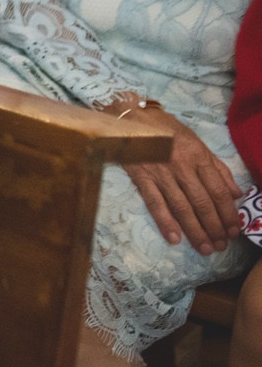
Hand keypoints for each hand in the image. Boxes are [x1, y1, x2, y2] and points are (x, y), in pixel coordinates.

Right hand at [120, 108, 243, 254]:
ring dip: (195, 230)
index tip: (233, 230)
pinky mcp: (141, 177)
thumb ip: (217, 167)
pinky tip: (174, 238)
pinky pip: (155, 203)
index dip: (228, 213)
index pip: (218, 190)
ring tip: (205, 248)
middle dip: (214, 227)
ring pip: (182, 207)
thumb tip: (237, 193)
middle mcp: (182, 166)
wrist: (129, 118)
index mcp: (198, 156)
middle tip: (221, 246)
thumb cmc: (165, 130)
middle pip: (202, 202)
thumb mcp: (196, 142)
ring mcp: (160, 173)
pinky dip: (165, 222)